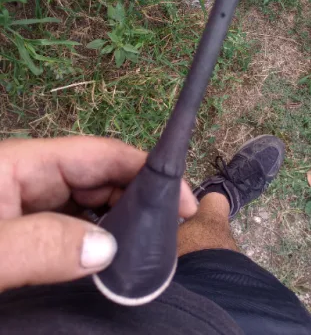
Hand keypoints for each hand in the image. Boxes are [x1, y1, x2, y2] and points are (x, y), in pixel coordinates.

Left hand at [0, 136, 196, 291]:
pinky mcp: (24, 235)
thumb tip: (107, 249)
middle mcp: (30, 181)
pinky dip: (96, 245)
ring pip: (86, 208)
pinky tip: (113, 262)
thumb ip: (41, 245)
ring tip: (149, 249)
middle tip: (171, 234)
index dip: (145, 169)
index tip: (184, 200)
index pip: (99, 154)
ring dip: (119, 226)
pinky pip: (69, 232)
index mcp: (21, 165)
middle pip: (98, 179)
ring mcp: (26, 209)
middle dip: (138, 200)